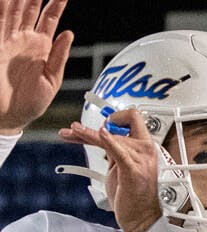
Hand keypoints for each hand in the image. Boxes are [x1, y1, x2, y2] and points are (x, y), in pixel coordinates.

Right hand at [0, 0, 72, 133]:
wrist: (9, 115)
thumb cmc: (31, 102)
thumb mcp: (52, 79)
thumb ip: (59, 56)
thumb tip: (69, 33)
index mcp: (42, 47)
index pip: (49, 19)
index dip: (56, 5)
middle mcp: (25, 40)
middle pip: (29, 10)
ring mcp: (8, 41)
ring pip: (12, 11)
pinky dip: (1, 9)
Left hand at [59, 109, 161, 231]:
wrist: (142, 219)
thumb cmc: (134, 196)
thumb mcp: (123, 167)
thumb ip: (116, 151)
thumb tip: (102, 138)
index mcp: (145, 148)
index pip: (133, 118)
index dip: (115, 117)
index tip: (103, 124)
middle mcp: (145, 151)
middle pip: (116, 127)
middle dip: (91, 128)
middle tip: (75, 129)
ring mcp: (140, 160)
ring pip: (110, 137)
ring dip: (87, 134)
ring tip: (72, 133)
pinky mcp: (132, 171)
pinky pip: (118, 152)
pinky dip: (108, 141)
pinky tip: (100, 134)